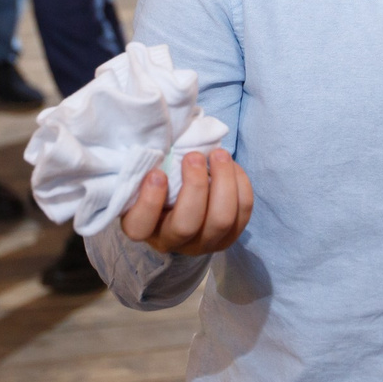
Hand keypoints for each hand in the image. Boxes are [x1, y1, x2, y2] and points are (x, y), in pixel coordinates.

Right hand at [119, 149, 253, 255]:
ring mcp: (203, 244)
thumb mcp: (144, 175)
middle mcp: (172, 242)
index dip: (149, 200)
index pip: (140, 226)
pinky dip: (240, 183)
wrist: (183, 198)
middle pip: (186, 226)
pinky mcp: (230, 237)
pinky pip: (242, 212)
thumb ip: (149, 164)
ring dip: (223, 181)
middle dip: (194, 186)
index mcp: (142, 228)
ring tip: (218, 154)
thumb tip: (162, 137)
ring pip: (221, 221)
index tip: (157, 173)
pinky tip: (230, 165)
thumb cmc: (160, 179)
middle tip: (194, 156)